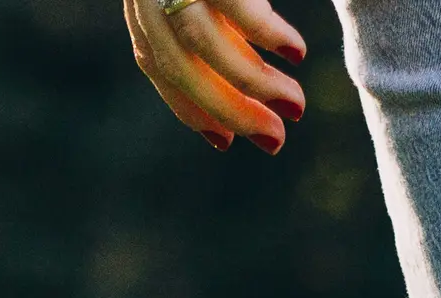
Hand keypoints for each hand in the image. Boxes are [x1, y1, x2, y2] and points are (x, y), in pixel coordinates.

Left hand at [123, 0, 306, 153]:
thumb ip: (213, 24)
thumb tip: (247, 81)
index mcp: (145, 6)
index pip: (159, 67)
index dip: (192, 110)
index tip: (224, 141)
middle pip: (182, 67)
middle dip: (231, 111)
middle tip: (276, 139)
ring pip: (205, 43)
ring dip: (255, 84)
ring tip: (296, 106)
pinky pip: (236, 6)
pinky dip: (268, 35)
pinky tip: (296, 53)